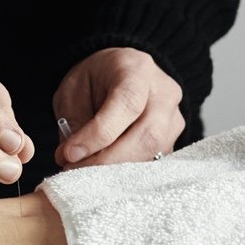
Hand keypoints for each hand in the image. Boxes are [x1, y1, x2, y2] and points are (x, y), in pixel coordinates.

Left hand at [53, 47, 184, 167]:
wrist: (118, 73)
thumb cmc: (93, 80)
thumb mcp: (73, 91)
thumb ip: (74, 123)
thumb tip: (71, 159)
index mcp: (137, 70)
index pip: (127, 105)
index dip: (98, 135)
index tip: (71, 154)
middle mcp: (164, 94)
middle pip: (147, 135)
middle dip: (107, 161)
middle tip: (74, 171)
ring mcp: (173, 119)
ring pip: (152, 154)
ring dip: (115, 170)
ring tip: (83, 173)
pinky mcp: (171, 141)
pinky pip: (152, 162)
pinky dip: (124, 173)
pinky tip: (101, 174)